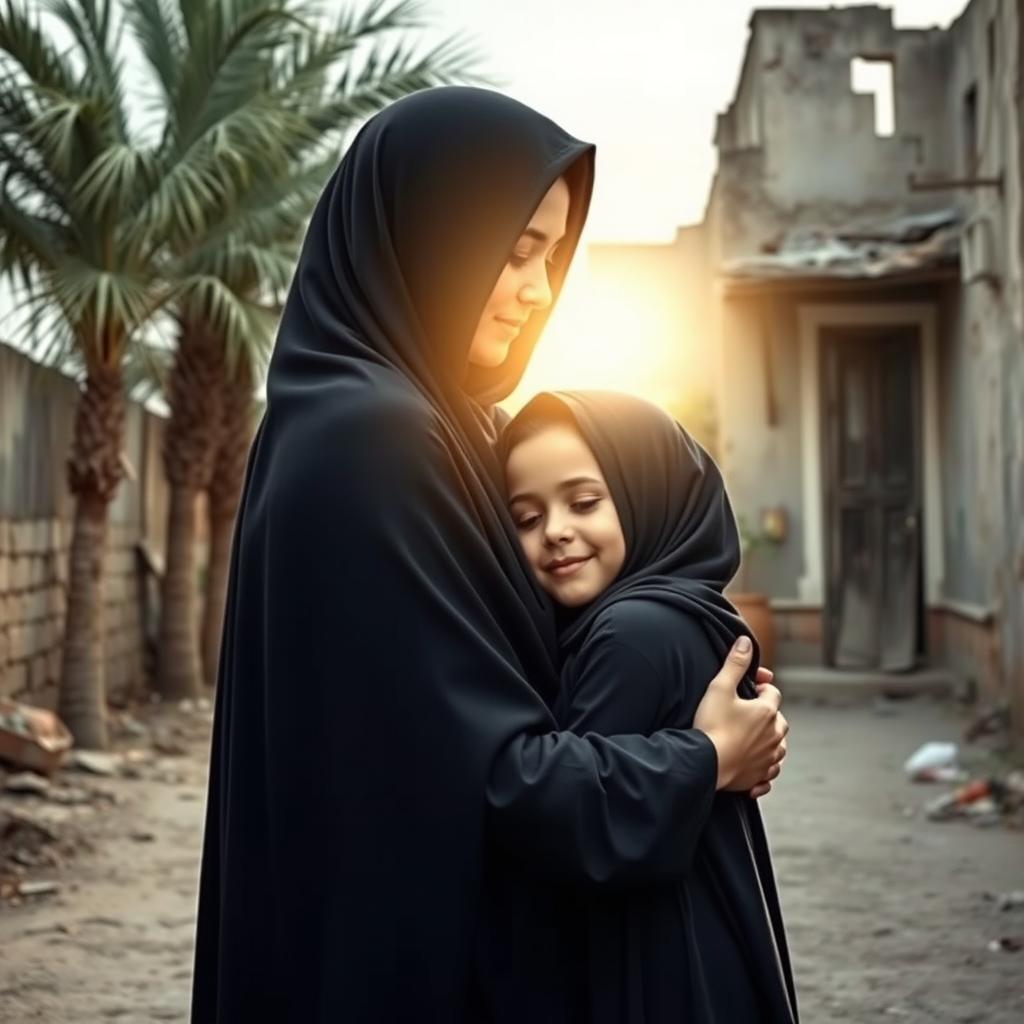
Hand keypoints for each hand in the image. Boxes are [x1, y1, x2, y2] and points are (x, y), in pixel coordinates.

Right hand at [693, 638, 788, 792]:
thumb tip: (746, 641)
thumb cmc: (711, 725)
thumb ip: (735, 664)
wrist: (704, 763)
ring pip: (779, 746)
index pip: (773, 693)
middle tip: (748, 713)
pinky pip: (771, 771)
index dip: (762, 688)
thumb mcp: (720, 687)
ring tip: (753, 737)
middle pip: (779, 720)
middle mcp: (774, 735)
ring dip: (770, 740)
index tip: (750, 690)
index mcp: (767, 712)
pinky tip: (756, 765)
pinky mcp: (760, 776)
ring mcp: (768, 758)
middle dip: (768, 715)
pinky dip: (766, 767)